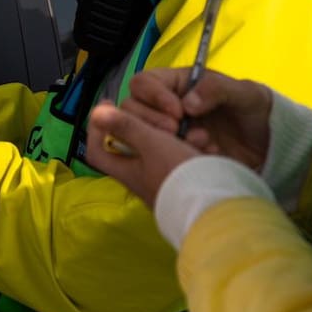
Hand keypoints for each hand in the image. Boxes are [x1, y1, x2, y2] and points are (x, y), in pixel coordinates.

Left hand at [84, 102, 200, 208]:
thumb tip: (96, 112)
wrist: (215, 206)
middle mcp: (142, 180)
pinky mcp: (187, 184)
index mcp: (127, 172)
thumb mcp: (151, 144)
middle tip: (162, 116)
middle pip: (133, 149)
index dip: (97, 129)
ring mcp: (165, 183)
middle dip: (146, 128)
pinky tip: (207, 145)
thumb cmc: (177, 173)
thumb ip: (126, 127)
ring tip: (191, 130)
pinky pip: (184, 162)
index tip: (107, 105)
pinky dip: (193, 150)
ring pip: (164, 152)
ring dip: (176, 138)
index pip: (97, 152)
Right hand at [118, 67, 273, 170]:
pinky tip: (205, 155)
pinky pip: (159, 156)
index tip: (177, 112)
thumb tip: (188, 103)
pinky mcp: (173, 154)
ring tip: (199, 143)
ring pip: (141, 133)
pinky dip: (178, 157)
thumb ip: (217, 89)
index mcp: (178, 84)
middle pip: (132, 108)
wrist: (270, 145)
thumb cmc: (255, 110)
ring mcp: (168, 132)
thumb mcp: (244, 93)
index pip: (144, 82)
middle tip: (177, 131)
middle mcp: (165, 106)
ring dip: (164, 140)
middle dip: (152, 121)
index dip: (153, 96)